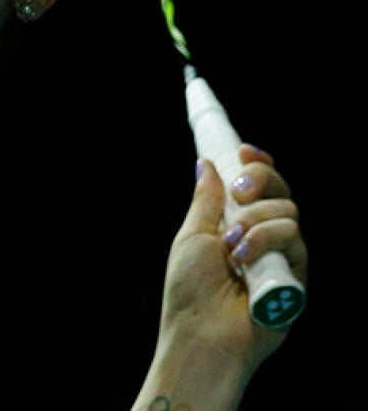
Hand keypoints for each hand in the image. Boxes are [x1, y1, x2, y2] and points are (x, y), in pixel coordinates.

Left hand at [158, 144, 306, 376]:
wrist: (201, 333)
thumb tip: (206, 163)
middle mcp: (263, 238)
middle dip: (260, 180)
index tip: (243, 151)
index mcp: (236, 224)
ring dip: (255, 222)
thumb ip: (206, 201)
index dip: (256, 164)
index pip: (258, 186)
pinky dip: (267, 242)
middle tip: (240, 192)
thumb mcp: (192, 236)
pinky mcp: (297, 278)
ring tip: (231, 245)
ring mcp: (282, 257)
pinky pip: (295, 241)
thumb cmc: (189, 291)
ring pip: (289, 213)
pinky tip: (243, 258)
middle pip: (281, 192)